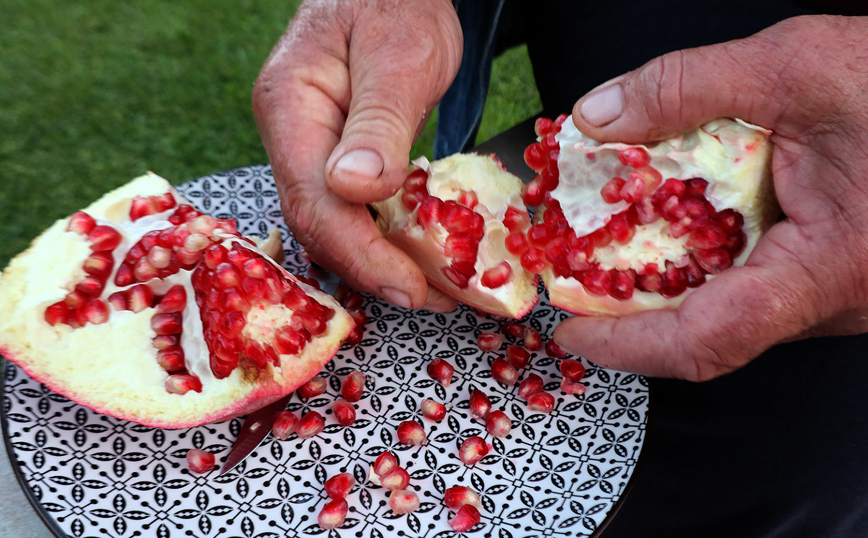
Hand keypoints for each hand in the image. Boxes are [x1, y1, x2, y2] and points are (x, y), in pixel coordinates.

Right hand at [252, 0, 461, 310]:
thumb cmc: (398, 4)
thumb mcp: (399, 58)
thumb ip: (377, 124)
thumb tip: (355, 190)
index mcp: (291, 109)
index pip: (317, 202)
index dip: (362, 255)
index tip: (411, 289)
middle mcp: (289, 135)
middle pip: (318, 223)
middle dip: (372, 269)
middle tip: (430, 298)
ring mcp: (307, 147)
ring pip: (332, 222)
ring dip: (377, 261)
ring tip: (431, 287)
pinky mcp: (332, 155)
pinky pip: (347, 207)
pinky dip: (380, 237)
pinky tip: (413, 253)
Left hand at [553, 15, 867, 379]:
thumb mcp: (794, 67)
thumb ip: (685, 89)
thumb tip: (599, 118)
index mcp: (833, 266)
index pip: (712, 336)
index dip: (629, 343)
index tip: (573, 329)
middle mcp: (838, 300)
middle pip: (711, 331)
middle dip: (631, 310)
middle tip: (573, 277)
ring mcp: (839, 295)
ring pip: (733, 311)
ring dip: (663, 284)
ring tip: (608, 248)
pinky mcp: (834, 277)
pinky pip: (757, 289)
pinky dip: (703, 265)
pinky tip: (673, 229)